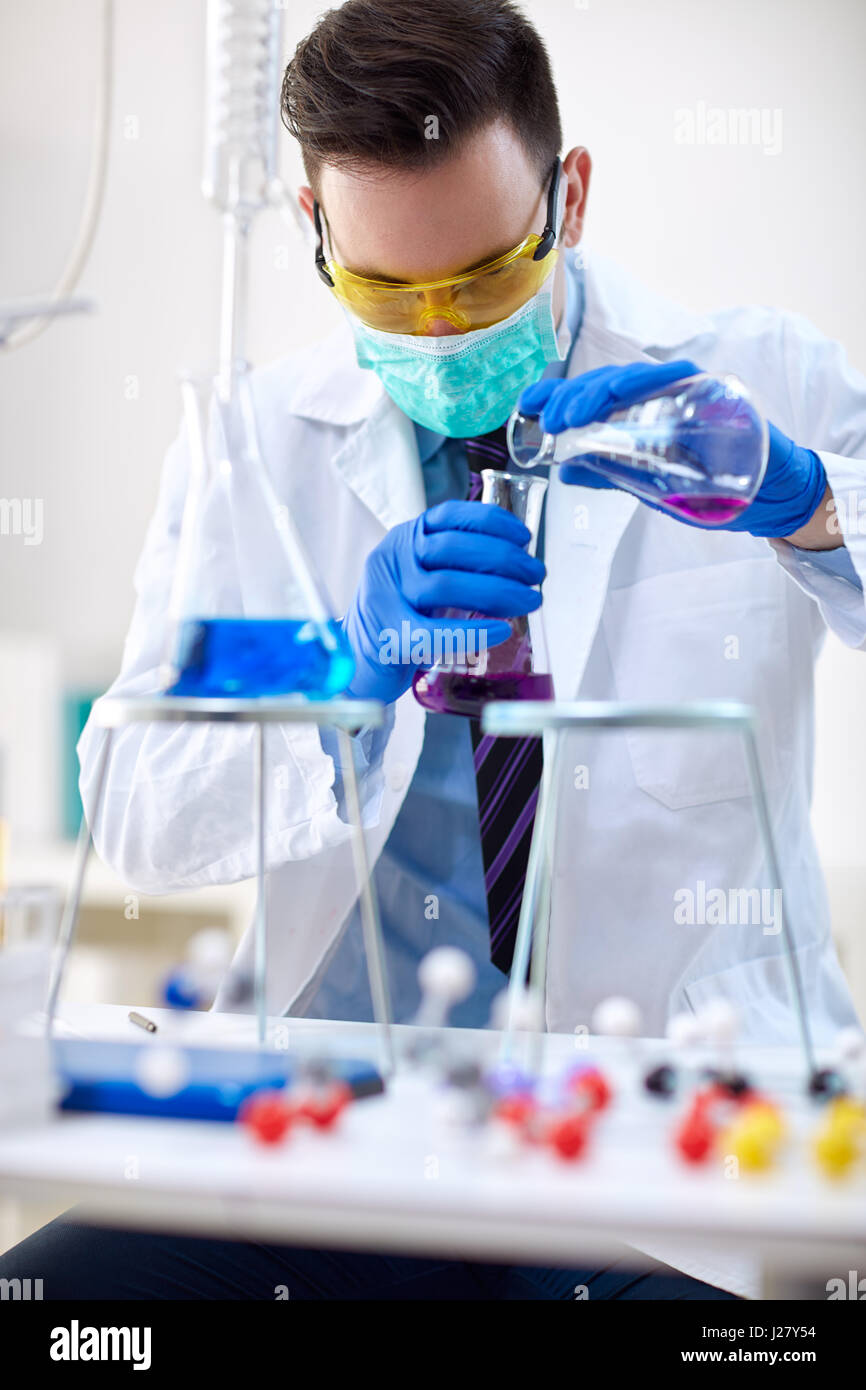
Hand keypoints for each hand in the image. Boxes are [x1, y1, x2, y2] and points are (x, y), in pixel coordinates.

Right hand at [344, 501, 544, 701]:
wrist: (358, 658)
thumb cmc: (401, 615)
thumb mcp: (422, 576)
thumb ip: (456, 565)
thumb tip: (517, 564)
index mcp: (404, 539)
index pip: (449, 515)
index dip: (491, 521)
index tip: (523, 537)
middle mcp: (393, 561)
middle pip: (453, 549)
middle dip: (505, 559)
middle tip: (537, 575)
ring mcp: (387, 597)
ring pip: (447, 586)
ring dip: (498, 591)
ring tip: (529, 600)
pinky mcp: (389, 636)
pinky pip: (435, 631)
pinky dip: (473, 631)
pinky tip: (500, 631)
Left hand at [519, 361, 827, 538]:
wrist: (768, 495)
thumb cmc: (710, 486)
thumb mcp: (649, 484)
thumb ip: (609, 471)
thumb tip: (563, 467)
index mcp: (641, 413)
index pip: (592, 395)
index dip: (559, 393)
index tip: (528, 404)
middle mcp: (660, 395)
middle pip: (609, 382)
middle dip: (575, 396)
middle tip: (551, 418)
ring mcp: (688, 390)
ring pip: (637, 376)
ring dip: (604, 389)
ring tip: (575, 411)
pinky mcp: (715, 392)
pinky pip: (682, 376)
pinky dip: (653, 380)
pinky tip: (628, 388)